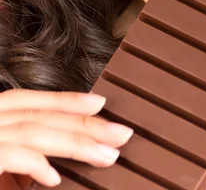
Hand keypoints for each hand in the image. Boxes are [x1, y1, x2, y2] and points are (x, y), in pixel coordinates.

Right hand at [0, 89, 133, 187]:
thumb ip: (20, 159)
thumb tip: (54, 170)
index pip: (30, 100)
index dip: (67, 100)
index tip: (100, 103)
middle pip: (42, 115)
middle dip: (86, 123)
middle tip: (121, 133)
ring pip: (35, 132)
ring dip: (76, 143)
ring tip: (106, 156)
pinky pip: (12, 155)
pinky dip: (36, 164)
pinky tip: (56, 179)